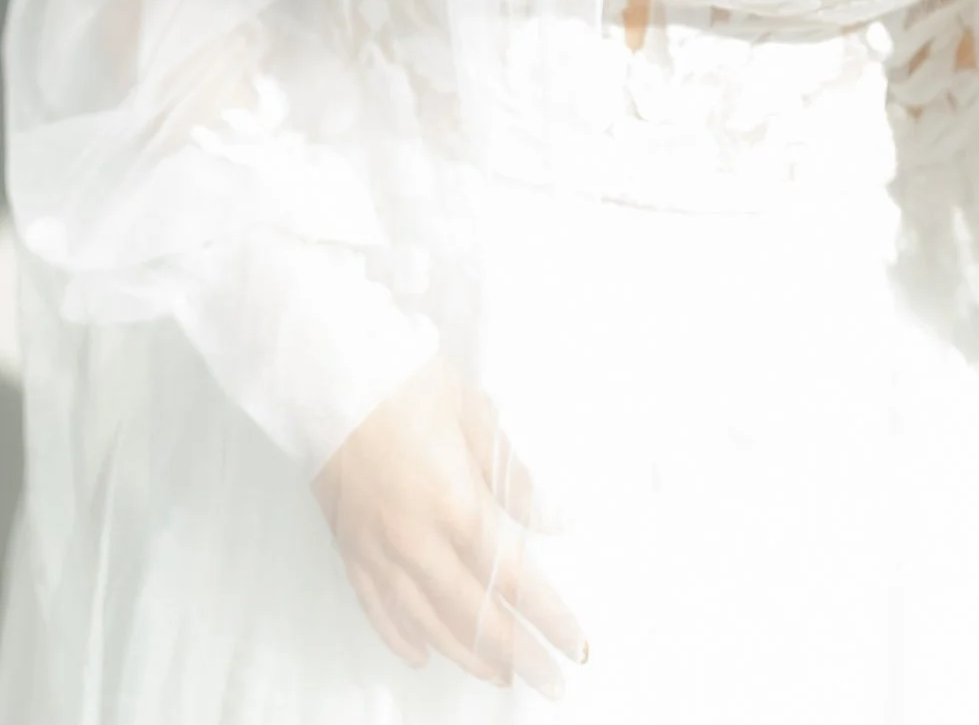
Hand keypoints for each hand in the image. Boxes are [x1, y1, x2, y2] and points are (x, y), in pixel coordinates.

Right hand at [312, 356, 586, 695]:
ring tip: (501, 675)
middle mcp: (416, 542)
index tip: (576, 645)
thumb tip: (553, 521)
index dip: (548, 617)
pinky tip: (422, 654)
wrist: (327, 371)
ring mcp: (378, 551)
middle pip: (475, 616)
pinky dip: (401, 638)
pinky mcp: (348, 547)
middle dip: (519, 654)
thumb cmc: (406, 380)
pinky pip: (376, 609)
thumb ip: (514, 478)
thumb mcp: (475, 415)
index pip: (514, 578)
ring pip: (427, 624)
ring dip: (468, 655)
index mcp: (455, 504)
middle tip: (551, 682)